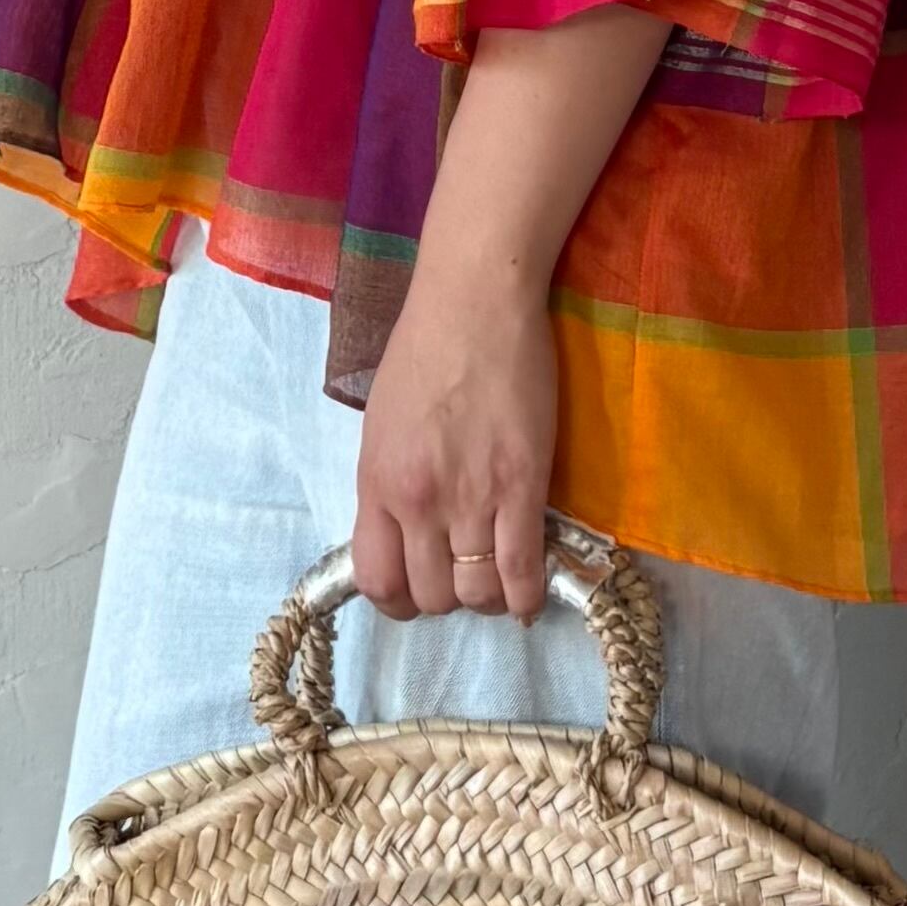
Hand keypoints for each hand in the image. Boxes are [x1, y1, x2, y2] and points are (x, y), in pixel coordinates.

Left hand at [352, 259, 558, 618]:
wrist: (474, 303)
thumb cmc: (424, 350)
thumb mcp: (381, 426)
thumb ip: (389, 484)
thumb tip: (405, 532)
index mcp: (376, 484)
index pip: (377, 580)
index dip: (398, 603)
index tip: (417, 595)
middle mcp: (418, 502)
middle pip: (432, 595)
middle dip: (449, 599)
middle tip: (465, 578)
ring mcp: (472, 498)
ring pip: (478, 592)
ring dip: (489, 599)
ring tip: (498, 581)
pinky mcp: (523, 485)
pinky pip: (523, 570)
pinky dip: (528, 596)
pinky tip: (530, 597)